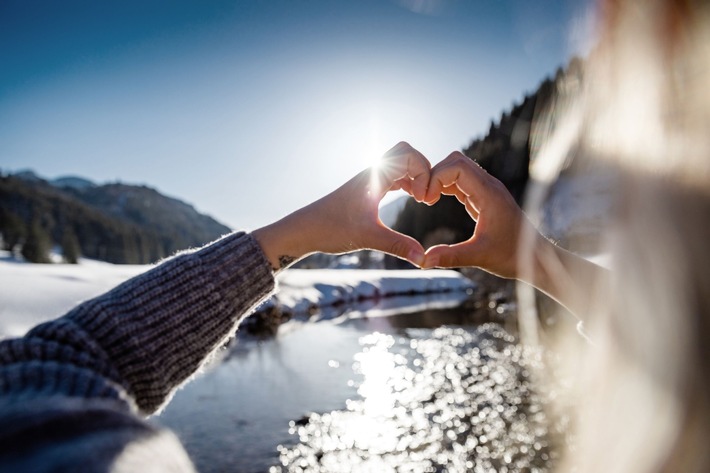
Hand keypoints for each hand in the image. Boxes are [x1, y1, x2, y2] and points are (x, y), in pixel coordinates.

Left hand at [253, 142, 430, 269]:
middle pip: (407, 153)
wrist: (304, 230)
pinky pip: (394, 176)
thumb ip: (398, 246)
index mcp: (373, 176)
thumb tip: (424, 261)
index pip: (409, 155)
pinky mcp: (368, 189)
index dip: (424, 173)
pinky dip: (408, 183)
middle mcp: (372, 173)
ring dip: (416, 176)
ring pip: (401, 164)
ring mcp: (370, 180)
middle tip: (426, 197)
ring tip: (422, 200)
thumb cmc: (330, 229)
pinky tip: (412, 199)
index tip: (423, 200)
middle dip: (423, 170)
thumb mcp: (367, 238)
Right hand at [421, 151, 534, 278]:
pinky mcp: (484, 198)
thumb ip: (451, 256)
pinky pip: (461, 182)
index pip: (457, 167)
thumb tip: (422, 261)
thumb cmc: (514, 256)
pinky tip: (435, 200)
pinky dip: (445, 186)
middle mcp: (489, 186)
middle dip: (434, 174)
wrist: (536, 258)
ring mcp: (487, 190)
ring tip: (427, 199)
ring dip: (439, 179)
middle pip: (456, 161)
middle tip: (423, 198)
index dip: (436, 177)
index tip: (425, 199)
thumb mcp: (480, 258)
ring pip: (458, 168)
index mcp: (489, 194)